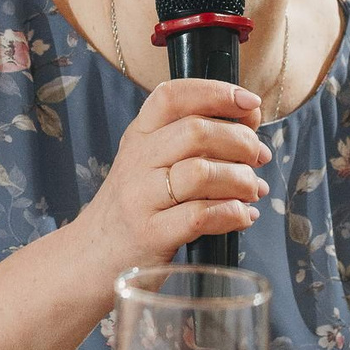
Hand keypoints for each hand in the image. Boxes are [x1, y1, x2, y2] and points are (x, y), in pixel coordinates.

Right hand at [74, 79, 269, 279]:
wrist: (90, 257)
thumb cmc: (135, 209)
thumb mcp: (151, 164)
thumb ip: (194, 142)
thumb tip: (250, 125)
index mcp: (139, 136)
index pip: (173, 97)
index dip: (216, 92)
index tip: (250, 104)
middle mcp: (136, 161)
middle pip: (196, 132)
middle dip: (241, 141)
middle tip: (258, 157)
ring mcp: (140, 198)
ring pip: (201, 173)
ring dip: (241, 180)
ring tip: (252, 191)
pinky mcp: (151, 235)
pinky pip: (200, 216)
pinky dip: (232, 214)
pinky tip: (243, 216)